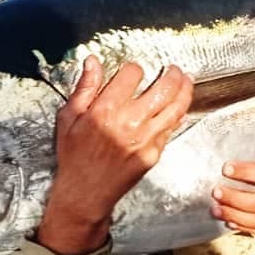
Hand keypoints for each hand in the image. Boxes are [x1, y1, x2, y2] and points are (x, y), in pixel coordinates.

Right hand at [36, 56, 193, 254]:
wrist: (85, 192)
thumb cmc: (74, 156)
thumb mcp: (69, 118)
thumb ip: (85, 87)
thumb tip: (93, 62)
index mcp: (106, 110)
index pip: (132, 75)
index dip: (134, 68)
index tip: (134, 71)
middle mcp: (130, 122)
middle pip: (164, 87)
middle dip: (172, 74)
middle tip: (173, 69)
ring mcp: (145, 139)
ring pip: (176, 107)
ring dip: (184, 90)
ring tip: (186, 80)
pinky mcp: (154, 153)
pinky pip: (171, 128)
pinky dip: (178, 113)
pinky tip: (178, 106)